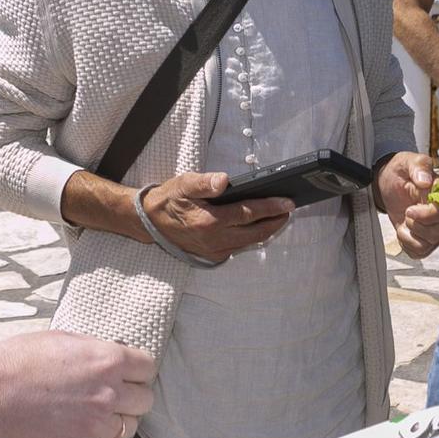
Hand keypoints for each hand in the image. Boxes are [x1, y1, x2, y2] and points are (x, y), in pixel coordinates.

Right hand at [0, 331, 155, 437]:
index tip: (128, 376)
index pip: (147, 368)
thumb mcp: (63, 340)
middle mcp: (109, 392)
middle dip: (130, 397)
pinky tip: (89, 435)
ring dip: (116, 421)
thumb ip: (94, 351)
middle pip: (144, 400)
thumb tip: (111, 359)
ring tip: (93, 417)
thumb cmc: (17, 362)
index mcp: (107, 360)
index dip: (137, 372)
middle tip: (111, 397)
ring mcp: (97, 424)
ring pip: (130, 427)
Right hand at [141, 171, 291, 262]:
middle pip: (256, 234)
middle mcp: (214, 240)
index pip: (248, 214)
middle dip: (275, 222)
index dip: (271, 208)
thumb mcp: (184, 184)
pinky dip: (251, 238)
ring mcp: (214, 251)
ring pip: (249, 243)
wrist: (150, 221)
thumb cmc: (169, 199)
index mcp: (209, 222)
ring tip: (278, 217)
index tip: (288, 202)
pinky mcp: (213, 256)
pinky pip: (238, 248)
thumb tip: (224, 181)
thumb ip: (205, 182)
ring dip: (266, 231)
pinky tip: (257, 226)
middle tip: (288, 210)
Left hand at [374, 151, 438, 257]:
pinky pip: (421, 252)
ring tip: (403, 222)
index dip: (429, 215)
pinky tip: (402, 232)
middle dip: (418, 226)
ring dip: (411, 236)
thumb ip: (418, 167)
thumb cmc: (400, 171)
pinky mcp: (422, 238)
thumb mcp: (406, 162)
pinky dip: (408, 245)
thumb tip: (425, 181)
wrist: (386, 183)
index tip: (410, 210)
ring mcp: (432, 227)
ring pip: (431, 243)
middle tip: (406, 213)